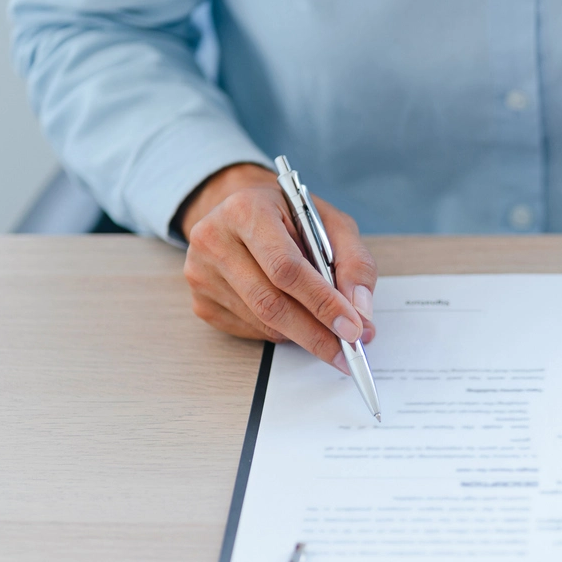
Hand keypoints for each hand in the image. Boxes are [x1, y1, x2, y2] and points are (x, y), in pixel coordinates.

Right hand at [179, 163, 376, 371]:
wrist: (241, 211)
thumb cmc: (290, 217)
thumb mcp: (331, 223)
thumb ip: (354, 262)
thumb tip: (360, 312)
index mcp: (246, 210)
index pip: (286, 268)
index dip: (322, 302)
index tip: (353, 329)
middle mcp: (214, 239)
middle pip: (270, 302)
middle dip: (316, 333)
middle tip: (348, 351)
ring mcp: (201, 273)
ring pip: (262, 322)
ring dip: (303, 336)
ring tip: (332, 336)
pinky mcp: (201, 302)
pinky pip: (250, 330)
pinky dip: (281, 333)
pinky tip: (297, 320)